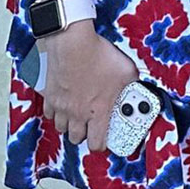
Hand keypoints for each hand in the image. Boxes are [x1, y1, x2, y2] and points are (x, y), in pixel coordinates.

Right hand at [40, 25, 136, 151]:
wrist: (73, 43)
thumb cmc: (98, 56)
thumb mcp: (126, 70)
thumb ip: (133, 84)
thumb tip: (138, 86)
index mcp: (98, 112)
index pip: (97, 143)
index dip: (101, 145)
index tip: (104, 139)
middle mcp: (78, 113)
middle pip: (76, 138)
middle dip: (84, 134)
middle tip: (90, 125)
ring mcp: (62, 106)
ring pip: (62, 128)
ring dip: (69, 124)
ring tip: (77, 115)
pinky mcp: (50, 96)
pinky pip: (50, 113)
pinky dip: (56, 112)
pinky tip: (63, 104)